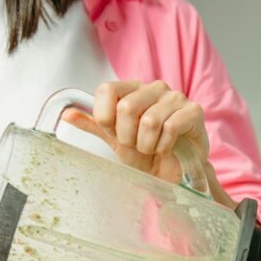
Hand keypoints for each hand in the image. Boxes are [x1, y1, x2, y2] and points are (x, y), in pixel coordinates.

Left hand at [63, 80, 226, 194]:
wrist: (173, 173)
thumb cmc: (146, 154)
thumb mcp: (114, 140)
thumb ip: (94, 125)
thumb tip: (66, 113)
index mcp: (132, 89)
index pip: (107, 90)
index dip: (106, 117)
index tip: (114, 133)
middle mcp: (154, 87)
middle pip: (126, 107)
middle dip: (127, 137)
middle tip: (137, 145)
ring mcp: (175, 97)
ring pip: (149, 121)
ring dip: (147, 145)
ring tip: (152, 149)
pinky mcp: (194, 111)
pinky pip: (170, 128)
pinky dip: (164, 146)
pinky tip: (167, 148)